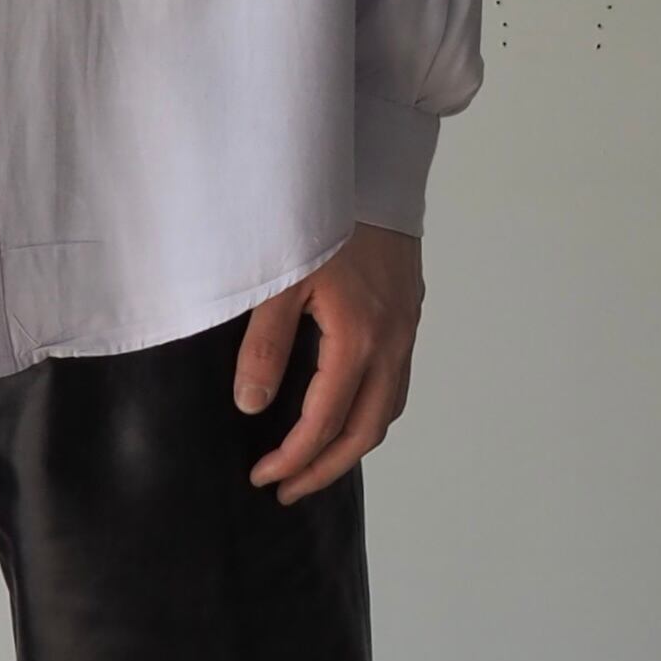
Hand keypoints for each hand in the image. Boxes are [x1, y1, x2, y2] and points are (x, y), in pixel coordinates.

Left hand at [232, 222, 424, 504]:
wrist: (375, 170)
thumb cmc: (324, 218)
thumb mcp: (280, 280)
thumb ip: (264, 346)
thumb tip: (251, 405)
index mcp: (358, 339)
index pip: (325, 422)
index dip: (294, 458)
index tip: (264, 477)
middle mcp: (391, 343)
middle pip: (365, 432)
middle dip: (324, 468)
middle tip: (286, 489)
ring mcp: (406, 331)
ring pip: (387, 411)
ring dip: (351, 445)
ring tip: (313, 462)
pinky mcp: (408, 316)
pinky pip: (396, 384)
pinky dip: (370, 412)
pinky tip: (344, 412)